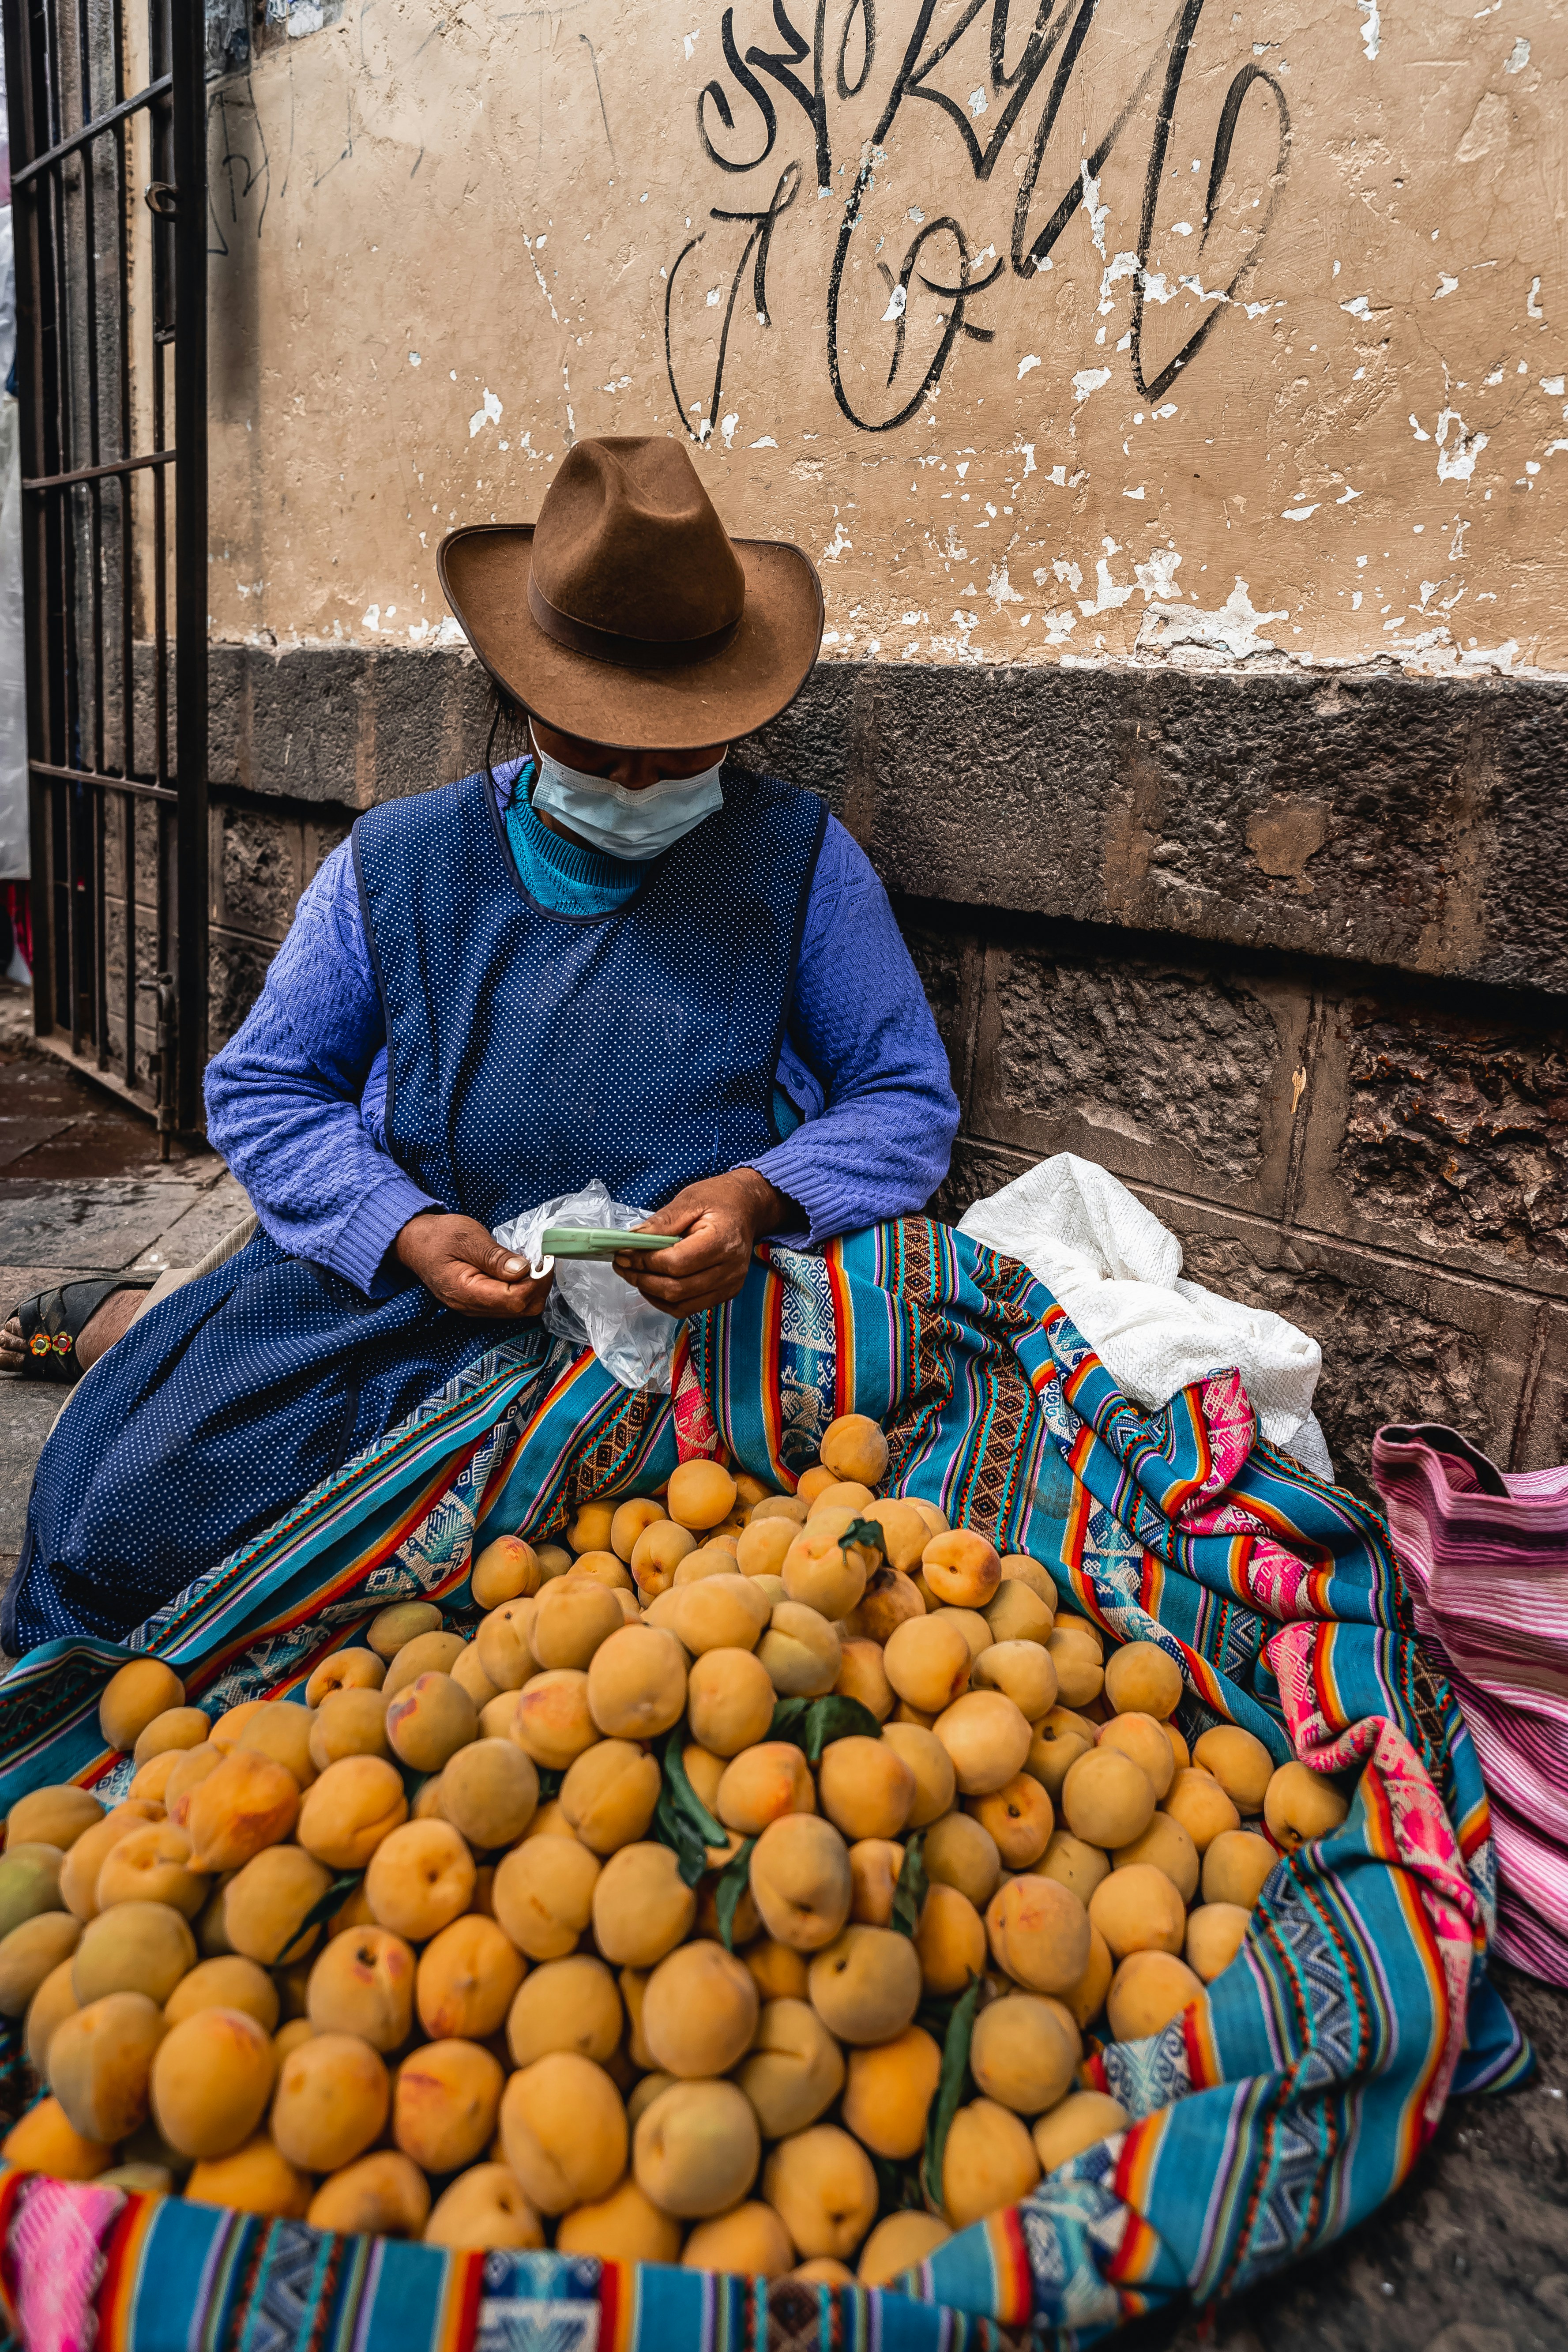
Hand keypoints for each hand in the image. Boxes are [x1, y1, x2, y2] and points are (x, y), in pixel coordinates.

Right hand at [394, 1212, 554, 1319]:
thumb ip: (494, 1257)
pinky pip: (508, 1305)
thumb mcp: (466, 1237)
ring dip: (532, 1288)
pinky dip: (522, 1290)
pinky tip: (522, 1271)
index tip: (545, 1260)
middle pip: (520, 1310)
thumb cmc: (438, 1236)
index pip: (513, 1300)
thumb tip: (523, 1270)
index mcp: (466, 1292)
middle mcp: (471, 1307)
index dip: (536, 1282)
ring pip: (517, 1311)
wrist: (414, 1243)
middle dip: (538, 1287)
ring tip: (534, 1263)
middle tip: (543, 1260)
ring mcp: (475, 1308)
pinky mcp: (479, 1303)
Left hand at [614, 1168, 793, 1318]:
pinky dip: (665, 1301)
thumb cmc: (719, 1200)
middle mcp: (730, 1268)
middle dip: (642, 1279)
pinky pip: (688, 1308)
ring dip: (650, 1293)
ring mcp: (730, 1285)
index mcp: (722, 1240)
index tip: (624, 1253)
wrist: (747, 1208)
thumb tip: (631, 1240)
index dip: (646, 1261)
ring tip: (633, 1274)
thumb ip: (661, 1222)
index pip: (677, 1262)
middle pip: (677, 1288)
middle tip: (622, 1265)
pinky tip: (652, 1284)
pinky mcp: (726, 1293)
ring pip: (680, 1304)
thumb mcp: (689, 1200)